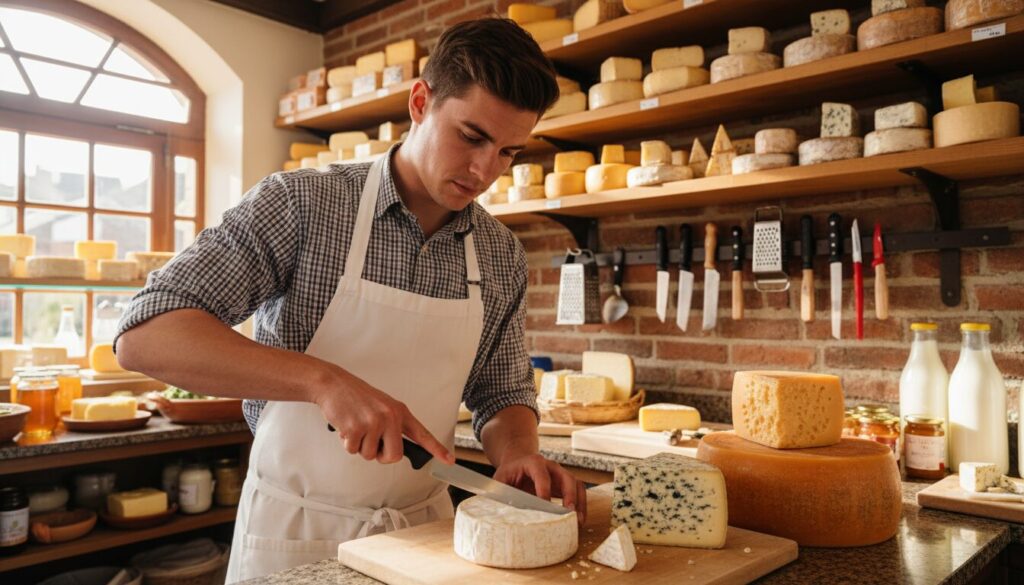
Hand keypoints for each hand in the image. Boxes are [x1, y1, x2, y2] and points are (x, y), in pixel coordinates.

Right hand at [311, 367, 452, 465]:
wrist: (334, 384)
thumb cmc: (357, 398)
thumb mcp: (382, 406)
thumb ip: (392, 426)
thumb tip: (394, 452)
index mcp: (400, 412)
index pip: (422, 434)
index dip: (436, 449)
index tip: (449, 461)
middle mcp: (390, 416)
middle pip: (394, 456)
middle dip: (380, 456)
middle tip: (371, 442)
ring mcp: (374, 422)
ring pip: (370, 455)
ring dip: (359, 446)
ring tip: (355, 426)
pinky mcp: (356, 428)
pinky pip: (353, 451)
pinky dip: (347, 443)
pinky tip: (346, 426)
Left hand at [493, 453, 586, 525]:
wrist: (518, 462)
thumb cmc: (509, 473)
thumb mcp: (500, 479)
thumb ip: (499, 492)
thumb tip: (498, 511)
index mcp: (533, 462)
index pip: (541, 474)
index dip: (544, 489)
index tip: (545, 505)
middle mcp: (551, 467)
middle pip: (566, 477)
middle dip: (569, 495)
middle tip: (569, 512)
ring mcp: (560, 474)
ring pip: (576, 484)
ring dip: (579, 502)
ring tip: (578, 520)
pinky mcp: (565, 484)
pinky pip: (578, 492)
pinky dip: (581, 506)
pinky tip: (578, 520)